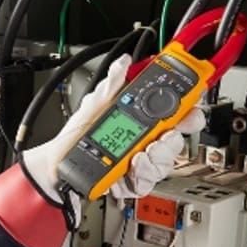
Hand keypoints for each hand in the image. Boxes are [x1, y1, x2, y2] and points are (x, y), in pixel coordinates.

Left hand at [20, 54, 204, 204]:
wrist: (56, 168)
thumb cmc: (73, 137)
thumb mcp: (92, 106)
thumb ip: (111, 85)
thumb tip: (124, 63)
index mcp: (139, 119)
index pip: (174, 113)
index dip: (188, 110)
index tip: (190, 108)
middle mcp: (143, 141)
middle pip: (175, 141)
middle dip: (171, 140)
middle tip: (162, 138)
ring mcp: (139, 162)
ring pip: (164, 164)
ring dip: (154, 159)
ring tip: (139, 155)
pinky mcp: (131, 182)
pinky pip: (147, 183)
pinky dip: (140, 177)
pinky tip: (130, 169)